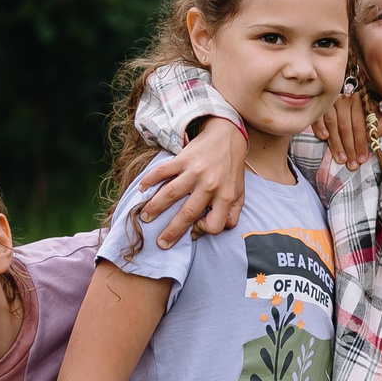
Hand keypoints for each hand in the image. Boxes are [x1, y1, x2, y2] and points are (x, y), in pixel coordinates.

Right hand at [135, 118, 247, 245]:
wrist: (227, 137)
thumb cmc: (231, 170)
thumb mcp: (239, 194)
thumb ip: (232, 214)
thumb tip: (213, 230)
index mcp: (225, 196)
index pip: (215, 224)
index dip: (205, 230)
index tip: (196, 228)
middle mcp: (210, 185)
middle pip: (188, 213)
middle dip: (172, 231)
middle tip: (160, 243)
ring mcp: (194, 171)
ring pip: (170, 193)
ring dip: (155, 207)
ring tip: (145, 217)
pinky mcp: (183, 159)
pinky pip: (162, 171)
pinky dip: (149, 180)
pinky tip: (142, 189)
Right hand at [310, 90, 374, 167]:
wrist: (345, 104)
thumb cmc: (361, 114)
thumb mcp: (375, 117)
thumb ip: (380, 125)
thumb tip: (377, 136)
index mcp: (358, 101)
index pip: (360, 125)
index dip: (361, 143)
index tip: (361, 159)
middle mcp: (344, 100)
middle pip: (346, 127)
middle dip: (349, 148)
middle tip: (351, 164)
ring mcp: (330, 103)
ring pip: (332, 125)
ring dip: (336, 144)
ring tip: (341, 159)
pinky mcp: (319, 108)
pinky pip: (318, 118)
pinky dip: (320, 127)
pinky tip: (324, 138)